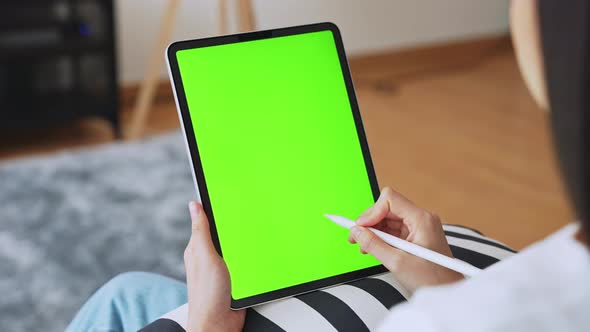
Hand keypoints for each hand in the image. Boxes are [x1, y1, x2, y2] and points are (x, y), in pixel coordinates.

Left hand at [185, 201, 244, 331]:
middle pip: (223, 232)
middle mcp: (209, 257)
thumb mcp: (205, 257)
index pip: (206, 221)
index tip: (228, 193)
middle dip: (234, 223)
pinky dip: (251, 256)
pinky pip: (245, 261)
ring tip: (256, 229)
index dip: (216, 208)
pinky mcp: (235, 278)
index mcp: (198, 248)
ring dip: (244, 241)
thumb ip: (201, 231)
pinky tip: (259, 252)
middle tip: (249, 209)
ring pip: (236, 246)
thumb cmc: (207, 295)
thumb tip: (194, 205)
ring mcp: (223, 268)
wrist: (219, 325)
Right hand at [348, 187, 463, 294]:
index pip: (390, 199)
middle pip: (387, 208)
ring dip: (374, 230)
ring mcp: (419, 226)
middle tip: (356, 237)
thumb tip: (356, 232)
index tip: (360, 227)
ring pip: (388, 218)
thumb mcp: (397, 262)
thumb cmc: (431, 280)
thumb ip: (373, 245)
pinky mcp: (416, 235)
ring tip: (364, 246)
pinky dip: (381, 237)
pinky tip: (373, 248)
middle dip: (370, 222)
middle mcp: (421, 218)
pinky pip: (393, 229)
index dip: (372, 212)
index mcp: (422, 219)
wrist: (448, 293)